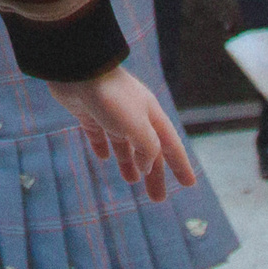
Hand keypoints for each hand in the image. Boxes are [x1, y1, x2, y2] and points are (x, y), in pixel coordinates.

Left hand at [46, 64, 198, 200]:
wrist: (78, 70)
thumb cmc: (112, 97)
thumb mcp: (137, 125)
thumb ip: (147, 148)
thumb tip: (146, 166)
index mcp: (150, 115)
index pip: (170, 145)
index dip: (180, 165)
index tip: (189, 184)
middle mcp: (134, 115)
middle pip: (148, 150)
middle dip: (154, 174)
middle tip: (157, 198)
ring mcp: (111, 114)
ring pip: (125, 145)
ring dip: (130, 163)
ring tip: (132, 182)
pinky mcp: (89, 113)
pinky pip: (99, 135)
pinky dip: (103, 147)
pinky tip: (103, 158)